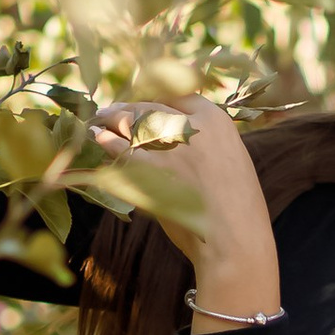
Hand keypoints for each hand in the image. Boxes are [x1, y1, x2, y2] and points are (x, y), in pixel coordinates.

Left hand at [95, 97, 280, 329]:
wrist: (234, 238)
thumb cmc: (234, 208)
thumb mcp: (230, 162)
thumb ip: (205, 143)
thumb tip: (175, 136)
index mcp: (216, 121)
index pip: (179, 95)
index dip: (157, 98)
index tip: (144, 103)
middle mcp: (191, 126)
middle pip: (151, 106)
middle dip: (128, 108)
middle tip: (111, 111)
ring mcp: (169, 146)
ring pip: (132, 122)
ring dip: (112, 120)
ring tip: (100, 121)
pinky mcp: (149, 169)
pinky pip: (120, 148)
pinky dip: (107, 142)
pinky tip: (100, 139)